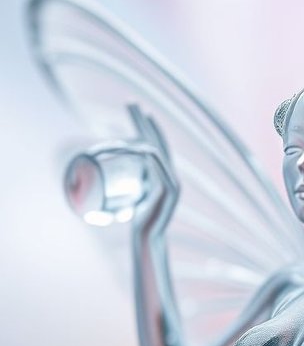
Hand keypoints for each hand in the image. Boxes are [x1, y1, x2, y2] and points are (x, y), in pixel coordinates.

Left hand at [64, 104, 178, 226]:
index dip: (142, 124)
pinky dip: (154, 159)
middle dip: (144, 121)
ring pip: (157, 153)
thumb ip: (116, 188)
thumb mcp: (122, 200)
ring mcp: (171, 182)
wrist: (148, 241)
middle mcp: (168, 174)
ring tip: (135, 123)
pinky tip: (145, 149)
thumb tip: (89, 180)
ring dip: (145, 135)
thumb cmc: (134, 223)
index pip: (151, 143)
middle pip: (156, 142)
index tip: (132, 108)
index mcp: (160, 173)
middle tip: (131, 103)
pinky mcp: (171, 192)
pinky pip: (162, 171)